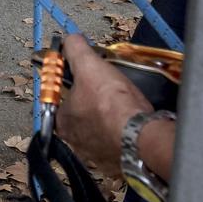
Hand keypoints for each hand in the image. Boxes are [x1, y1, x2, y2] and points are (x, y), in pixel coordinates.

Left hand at [56, 32, 153, 177]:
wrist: (140, 135)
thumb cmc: (110, 101)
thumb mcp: (89, 66)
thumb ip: (76, 50)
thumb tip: (69, 39)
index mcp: (61, 122)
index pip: (62, 98)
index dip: (77, 83)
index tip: (92, 76)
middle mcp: (74, 142)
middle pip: (82, 114)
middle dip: (94, 101)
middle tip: (110, 89)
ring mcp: (96, 155)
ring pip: (100, 129)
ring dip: (110, 117)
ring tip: (124, 104)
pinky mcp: (116, 161)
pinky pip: (117, 141)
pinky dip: (123, 131)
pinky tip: (132, 121)